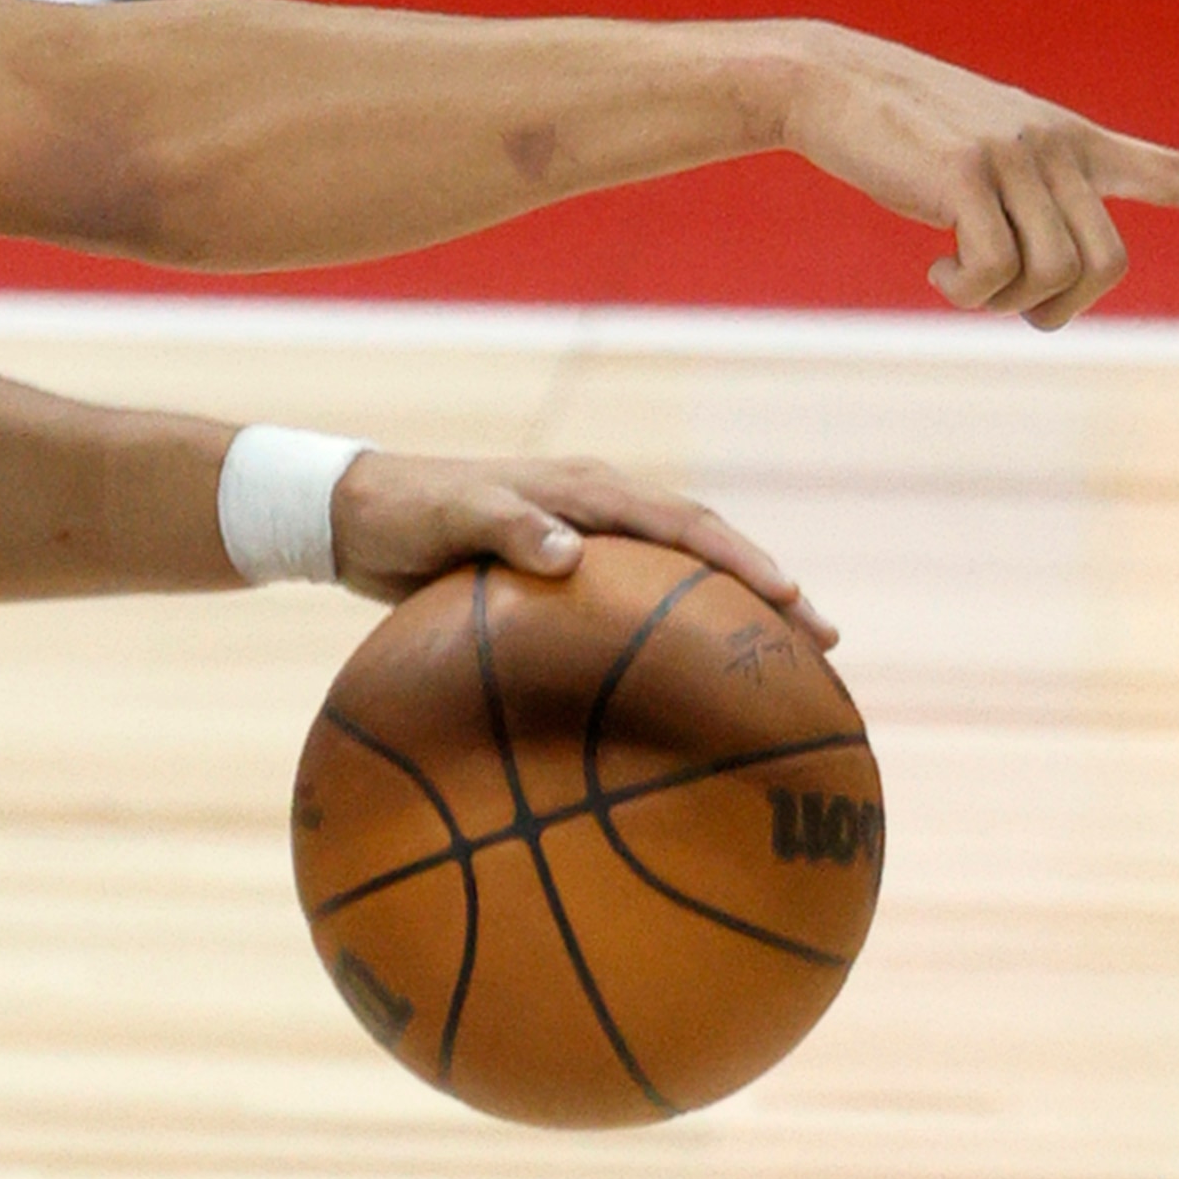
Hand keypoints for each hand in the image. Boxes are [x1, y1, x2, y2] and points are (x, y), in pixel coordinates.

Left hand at [327, 451, 835, 646]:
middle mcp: (597, 508)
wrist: (354, 516)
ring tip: (780, 670)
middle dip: (768, 590)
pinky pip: (634, 602)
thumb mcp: (449, 516)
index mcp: (585, 490)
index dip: (743, 562)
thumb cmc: (402, 516)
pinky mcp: (562, 569)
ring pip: (678, 574)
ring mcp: (585, 538)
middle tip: (824, 645)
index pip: (684, 524)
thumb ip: (505, 524)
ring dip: (730, 613)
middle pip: (704, 547)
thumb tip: (570, 552)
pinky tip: (682, 688)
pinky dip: (672, 631)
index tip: (794, 602)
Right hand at [777, 24, 1178, 327]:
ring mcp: (1014, 157)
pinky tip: (936, 265)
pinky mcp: (966, 175)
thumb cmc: (900, 134)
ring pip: (1052, 274)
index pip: (1168, 169)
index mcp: (1070, 140)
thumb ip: (1024, 201)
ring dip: (1003, 301)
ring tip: (955, 275)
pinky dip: (967, 290)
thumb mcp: (978, 158)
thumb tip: (1041, 281)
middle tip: (1014, 309)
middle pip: (1106, 263)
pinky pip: (995, 270)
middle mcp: (1057, 146)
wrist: (832, 84)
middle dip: (1062, 308)